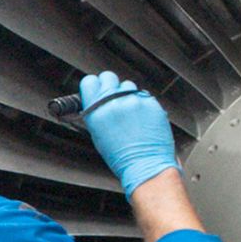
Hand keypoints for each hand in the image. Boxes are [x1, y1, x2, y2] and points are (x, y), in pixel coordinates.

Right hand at [70, 71, 178, 191]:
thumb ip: (96, 112)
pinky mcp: (151, 103)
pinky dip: (142, 104)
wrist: (146, 165)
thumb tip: (97, 99)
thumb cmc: (122, 157)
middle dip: (110, 85)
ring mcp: (134, 101)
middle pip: (109, 77)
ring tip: (130, 114)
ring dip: (127, 95)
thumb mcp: (98, 135)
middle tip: (113, 97)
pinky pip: (143, 95)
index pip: (89, 81)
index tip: (96, 88)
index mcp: (96, 111)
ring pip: (128, 85)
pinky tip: (142, 119)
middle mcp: (114, 102)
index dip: (93, 85)